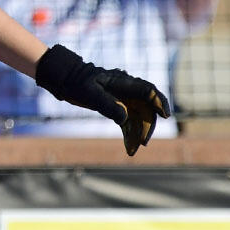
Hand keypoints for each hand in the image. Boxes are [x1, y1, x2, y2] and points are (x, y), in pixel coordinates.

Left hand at [34, 44, 170, 155]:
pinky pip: (128, 122)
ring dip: (138, 133)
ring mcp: (122, 99)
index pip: (147, 90)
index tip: (166, 115)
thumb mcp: (89, 93)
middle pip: (146, 107)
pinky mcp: (117, 107)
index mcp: (122, 82)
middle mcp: (126, 90)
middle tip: (143, 142)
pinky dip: (129, 134)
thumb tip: (125, 118)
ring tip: (132, 150)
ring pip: (138, 118)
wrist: (63, 79)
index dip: (159, 101)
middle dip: (147, 125)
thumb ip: (108, 105)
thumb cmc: (75, 82)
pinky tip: (129, 148)